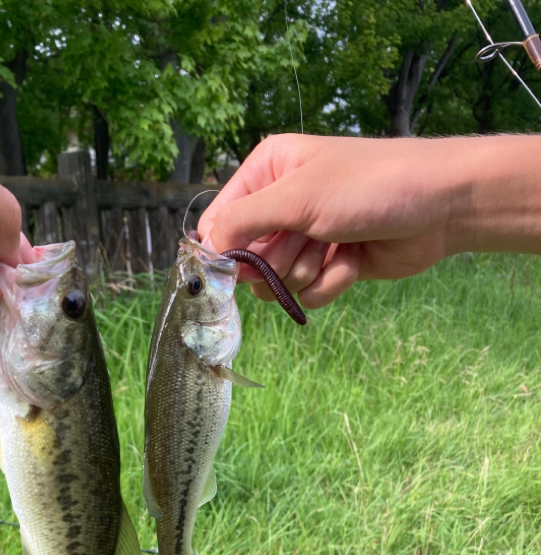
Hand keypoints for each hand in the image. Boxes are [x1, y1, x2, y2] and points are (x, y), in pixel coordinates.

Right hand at [199, 133, 540, 307]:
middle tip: (303, 244)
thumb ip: (244, 222)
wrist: (438, 207)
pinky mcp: (330, 266)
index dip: (223, 250)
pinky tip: (353, 262)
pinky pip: (307, 294)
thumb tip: (203, 252)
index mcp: (267, 173)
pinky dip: (330, 283)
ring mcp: (306, 238)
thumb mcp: (297, 197)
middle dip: (275, 261)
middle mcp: (282, 205)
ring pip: (276, 282)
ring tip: (335, 246)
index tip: (233, 268)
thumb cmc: (368, 186)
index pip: (220, 222)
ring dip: (305, 272)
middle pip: (246, 259)